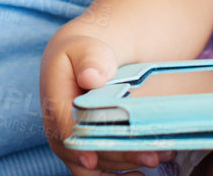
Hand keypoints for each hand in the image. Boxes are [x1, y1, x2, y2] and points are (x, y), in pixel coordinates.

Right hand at [40, 33, 161, 174]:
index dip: (77, 145)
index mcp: (55, 101)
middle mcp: (60, 128)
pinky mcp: (87, 150)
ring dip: (125, 165)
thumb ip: (90, 60)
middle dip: (116, 157)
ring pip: (95, 165)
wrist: (81, 63)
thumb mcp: (85, 49)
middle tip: (150, 157)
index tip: (91, 160)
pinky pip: (100, 170)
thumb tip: (92, 77)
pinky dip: (120, 174)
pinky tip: (140, 175)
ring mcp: (73, 143)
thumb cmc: (83, 54)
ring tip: (157, 158)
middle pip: (84, 152)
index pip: (64, 127)